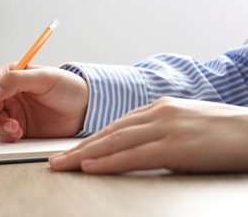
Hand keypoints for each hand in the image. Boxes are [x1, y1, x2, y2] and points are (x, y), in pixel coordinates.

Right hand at [0, 63, 88, 141]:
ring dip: (0, 127)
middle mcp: (10, 94)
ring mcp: (15, 112)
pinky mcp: (21, 128)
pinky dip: (8, 135)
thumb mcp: (45, 78)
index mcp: (13, 76)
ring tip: (16, 128)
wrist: (85, 109)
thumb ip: (17, 81)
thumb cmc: (68, 87)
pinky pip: (5, 134)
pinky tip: (19, 133)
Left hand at [49, 97, 247, 173]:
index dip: (91, 139)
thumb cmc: (220, 132)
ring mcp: (165, 127)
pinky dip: (109, 161)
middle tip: (56, 158)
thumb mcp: (182, 125)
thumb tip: (135, 146)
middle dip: (79, 148)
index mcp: (158, 109)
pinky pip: (134, 155)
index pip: (115, 125)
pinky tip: (90, 167)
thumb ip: (157, 132)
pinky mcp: (175, 145)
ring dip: (85, 155)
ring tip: (62, 164)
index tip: (73, 150)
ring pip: (115, 142)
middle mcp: (157, 114)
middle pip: (108, 133)